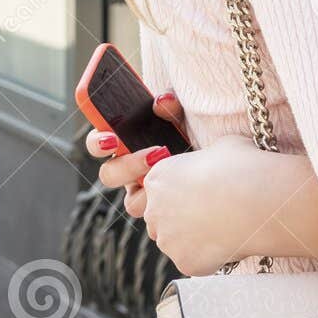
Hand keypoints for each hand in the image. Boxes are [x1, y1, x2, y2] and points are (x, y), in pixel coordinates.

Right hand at [83, 89, 187, 219]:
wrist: (219, 159)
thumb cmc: (194, 132)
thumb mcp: (183, 114)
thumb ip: (170, 105)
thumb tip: (162, 101)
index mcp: (124, 144)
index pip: (97, 143)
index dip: (98, 142)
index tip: (112, 140)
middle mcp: (129, 171)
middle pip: (109, 175)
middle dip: (128, 167)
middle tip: (155, 156)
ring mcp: (144, 192)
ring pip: (133, 202)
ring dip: (151, 190)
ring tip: (178, 175)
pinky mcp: (162, 209)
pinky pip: (158, 215)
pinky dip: (172, 204)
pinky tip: (190, 190)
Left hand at [141, 134, 317, 274]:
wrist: (262, 199)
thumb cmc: (244, 166)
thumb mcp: (222, 147)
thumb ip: (205, 159)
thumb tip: (213, 161)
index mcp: (159, 177)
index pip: (150, 190)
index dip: (173, 192)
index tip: (193, 194)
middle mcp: (155, 209)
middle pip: (157, 218)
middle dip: (177, 217)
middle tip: (208, 212)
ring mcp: (168, 239)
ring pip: (174, 242)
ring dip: (191, 237)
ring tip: (223, 226)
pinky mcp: (185, 262)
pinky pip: (192, 261)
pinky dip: (208, 255)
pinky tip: (229, 241)